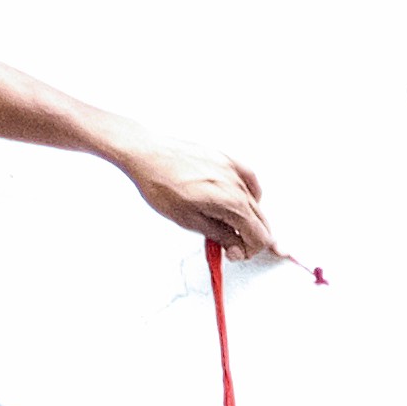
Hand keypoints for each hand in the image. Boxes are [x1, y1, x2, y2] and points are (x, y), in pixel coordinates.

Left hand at [115, 136, 276, 259]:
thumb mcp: (188, 220)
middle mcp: (238, 185)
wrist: (144, 152)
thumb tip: (236, 248)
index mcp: (231, 203)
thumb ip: (219, 236)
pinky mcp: (226, 159)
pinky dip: (249, 195)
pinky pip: (250, 181)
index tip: (234, 252)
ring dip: (248, 218)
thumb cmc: (159, 182)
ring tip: (227, 222)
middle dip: (249, 237)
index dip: (248, 250)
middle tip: (231, 243)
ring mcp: (233, 170)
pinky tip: (238, 200)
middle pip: (262, 222)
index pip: (260, 236)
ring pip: (257, 203)